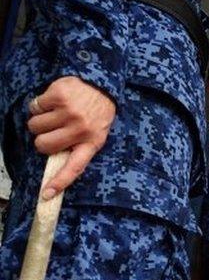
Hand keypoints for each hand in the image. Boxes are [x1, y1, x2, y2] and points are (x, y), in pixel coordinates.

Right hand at [26, 76, 116, 199]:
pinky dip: (40, 105)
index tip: (46, 194)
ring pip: (35, 126)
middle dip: (42, 139)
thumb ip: (79, 147)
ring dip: (40, 120)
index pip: (74, 167)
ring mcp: (70, 112)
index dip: (59, 181)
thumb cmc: (96, 113)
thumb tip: (55, 163)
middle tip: (55, 130)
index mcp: (92, 143)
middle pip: (43, 145)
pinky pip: (35, 107)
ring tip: (57, 114)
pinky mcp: (59, 96)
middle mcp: (81, 129)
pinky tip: (55, 102)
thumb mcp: (96, 134)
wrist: (102, 85)